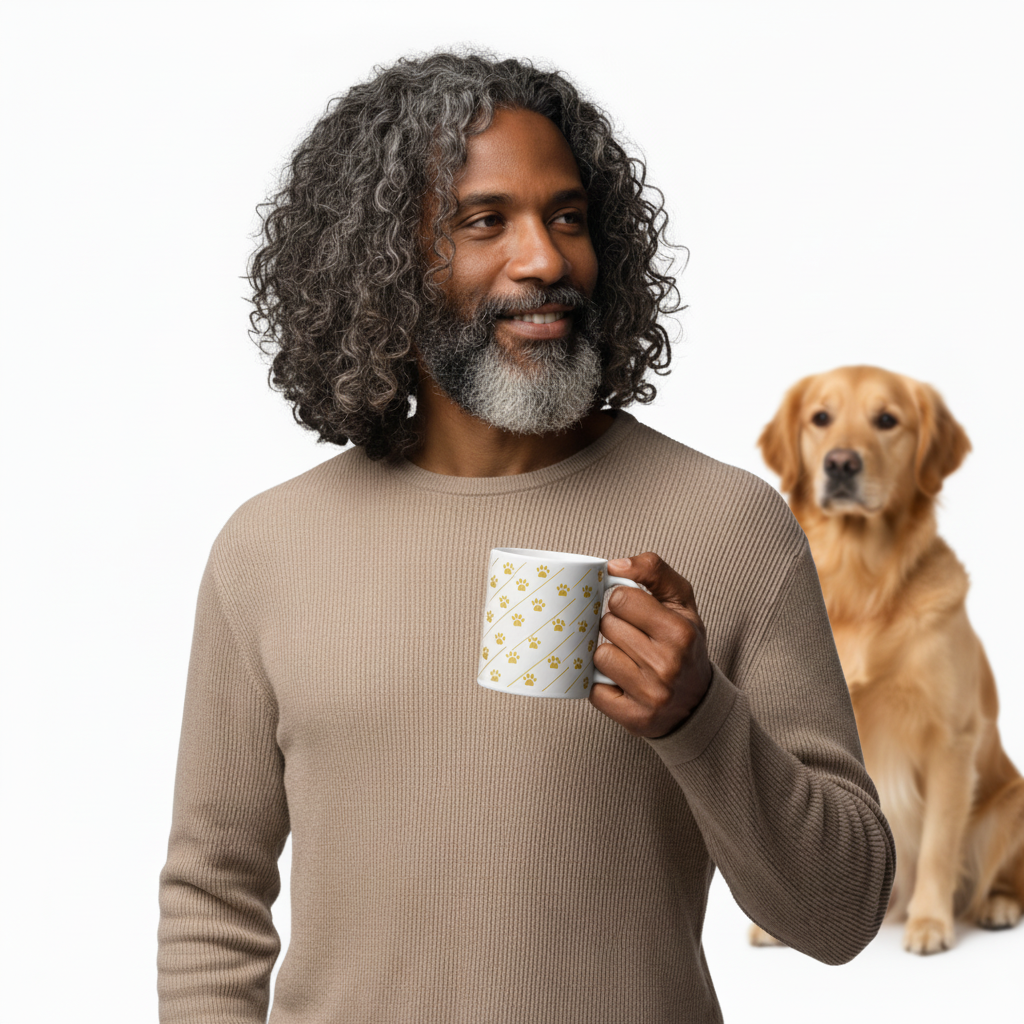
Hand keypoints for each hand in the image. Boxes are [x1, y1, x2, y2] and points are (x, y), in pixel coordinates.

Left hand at [589, 552, 712, 738]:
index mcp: (680, 632)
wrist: (698, 703)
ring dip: (607, 655)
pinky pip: (593, 690)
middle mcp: (667, 665)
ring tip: (628, 660)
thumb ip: (654, 571)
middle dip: (615, 627)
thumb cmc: (685, 645)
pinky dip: (601, 685)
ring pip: (598, 657)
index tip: (632, 610)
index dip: (622, 601)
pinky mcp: (634, 718)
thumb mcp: (681, 602)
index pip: (621, 599)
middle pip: (607, 626)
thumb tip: (615, 565)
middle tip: (633, 638)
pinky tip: (621, 683)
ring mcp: (651, 694)